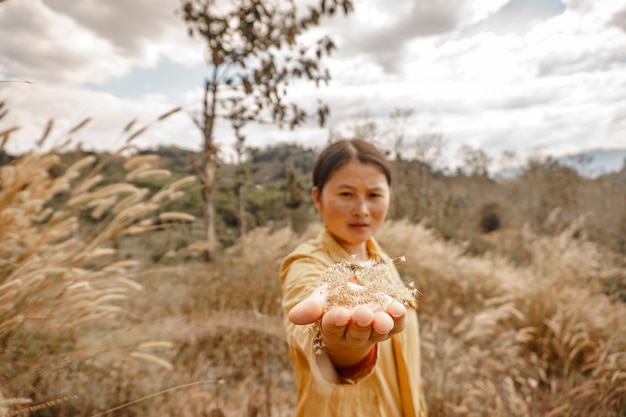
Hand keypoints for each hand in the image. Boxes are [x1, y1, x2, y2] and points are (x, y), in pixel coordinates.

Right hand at [288, 285, 406, 367]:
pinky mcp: (391, 324)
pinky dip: (398, 319)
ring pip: (378, 332)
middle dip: (360, 323)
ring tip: (382, 318)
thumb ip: (310, 307)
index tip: (338, 314)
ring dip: (381, 325)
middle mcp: (354, 333)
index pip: (333, 326)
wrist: (354, 302)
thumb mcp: (320, 301)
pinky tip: (398, 310)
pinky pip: (397, 325)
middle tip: (363, 314)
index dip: (336, 321)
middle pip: (357, 332)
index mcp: (334, 327)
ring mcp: (374, 330)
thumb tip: (293, 317)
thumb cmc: (333, 302)